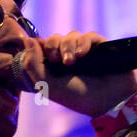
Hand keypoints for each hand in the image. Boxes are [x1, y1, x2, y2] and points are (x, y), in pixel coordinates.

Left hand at [16, 31, 136, 116]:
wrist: (109, 101)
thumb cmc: (77, 97)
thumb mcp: (48, 86)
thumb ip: (32, 65)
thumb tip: (27, 40)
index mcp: (54, 67)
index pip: (41, 46)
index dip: (39, 46)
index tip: (41, 52)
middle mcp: (68, 58)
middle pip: (54, 38)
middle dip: (53, 46)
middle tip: (58, 60)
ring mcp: (85, 51)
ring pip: (71, 36)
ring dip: (68, 46)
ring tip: (72, 61)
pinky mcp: (100, 46)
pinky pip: (88, 35)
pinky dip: (83, 43)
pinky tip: (82, 55)